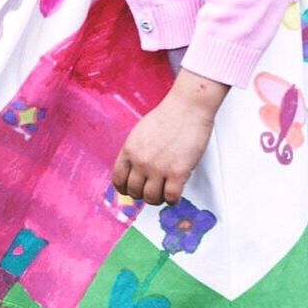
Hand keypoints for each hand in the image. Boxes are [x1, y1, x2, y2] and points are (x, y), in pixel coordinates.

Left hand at [112, 69, 229, 205]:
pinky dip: (173, 199)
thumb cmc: (168, 116)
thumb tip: (135, 170)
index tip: (132, 190)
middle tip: (152, 190)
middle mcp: (141, 162)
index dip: (125, 189)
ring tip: (164, 193)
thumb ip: (135, 152)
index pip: (118, 180)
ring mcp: (159, 168)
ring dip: (158, 199)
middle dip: (143, 194)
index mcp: (129, 151)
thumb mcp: (140, 133)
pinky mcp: (178, 173)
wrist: (188, 107)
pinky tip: (176, 192)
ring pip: (151, 199)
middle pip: (134, 192)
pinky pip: (171, 197)